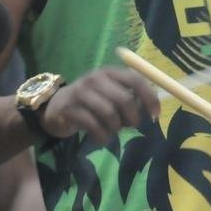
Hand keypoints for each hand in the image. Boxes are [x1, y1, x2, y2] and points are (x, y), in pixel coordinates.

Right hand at [40, 67, 160, 142]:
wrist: (55, 108)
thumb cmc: (91, 102)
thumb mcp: (110, 94)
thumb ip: (130, 96)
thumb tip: (151, 108)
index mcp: (109, 72)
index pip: (135, 80)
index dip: (149, 98)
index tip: (155, 115)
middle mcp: (95, 78)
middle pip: (124, 99)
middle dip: (132, 118)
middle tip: (128, 126)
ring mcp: (80, 93)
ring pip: (110, 114)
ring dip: (115, 129)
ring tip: (111, 132)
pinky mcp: (69, 109)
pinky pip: (94, 126)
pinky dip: (101, 137)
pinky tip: (100, 138)